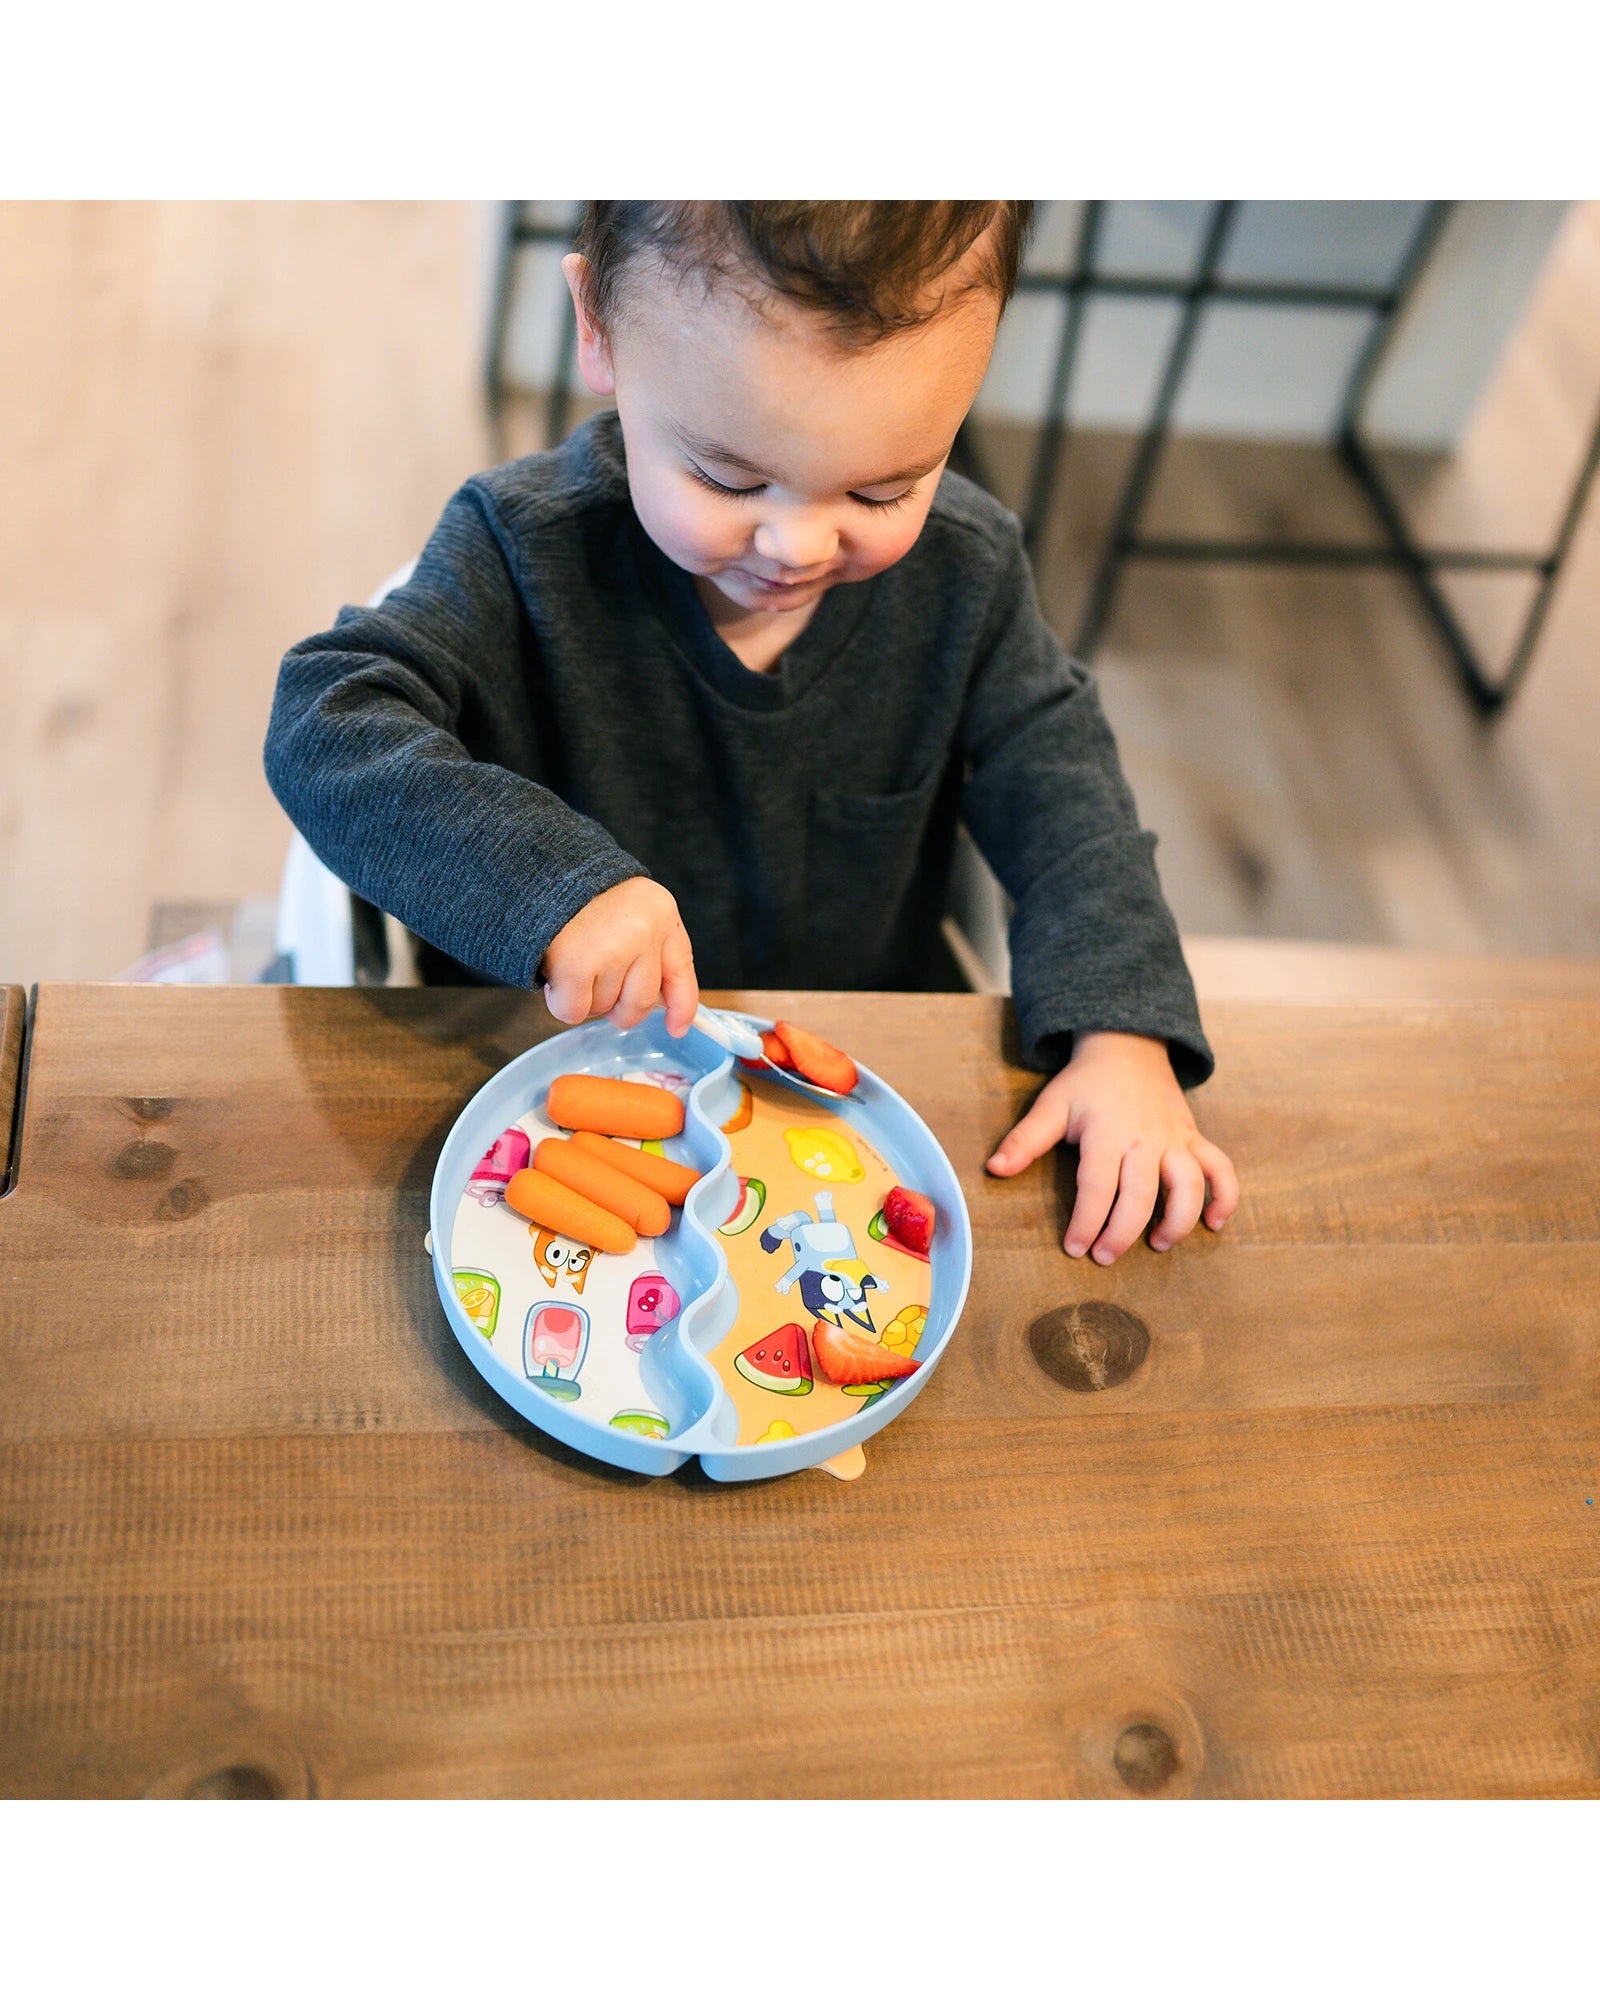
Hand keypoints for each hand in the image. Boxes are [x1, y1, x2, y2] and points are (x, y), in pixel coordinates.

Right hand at [538, 878, 698, 1035]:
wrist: (537, 869)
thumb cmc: (581, 893)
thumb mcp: (631, 909)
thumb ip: (650, 950)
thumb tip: (664, 1006)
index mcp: (662, 915)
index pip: (681, 972)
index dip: (681, 1007)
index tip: (677, 1027)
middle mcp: (644, 932)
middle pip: (641, 1002)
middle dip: (618, 1009)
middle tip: (596, 988)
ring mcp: (612, 950)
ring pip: (604, 1008)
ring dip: (585, 997)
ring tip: (572, 963)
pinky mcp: (576, 965)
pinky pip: (574, 1011)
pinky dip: (562, 1003)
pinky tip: (557, 977)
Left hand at [985, 1030, 1238, 1262]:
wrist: (1127, 1047)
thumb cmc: (1085, 1084)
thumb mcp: (1050, 1106)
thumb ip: (1025, 1140)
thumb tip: (994, 1169)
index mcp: (1106, 1132)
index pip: (1097, 1186)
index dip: (1086, 1221)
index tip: (1074, 1248)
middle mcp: (1145, 1138)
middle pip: (1141, 1194)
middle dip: (1123, 1232)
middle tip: (1105, 1257)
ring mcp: (1174, 1138)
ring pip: (1189, 1185)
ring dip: (1179, 1220)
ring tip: (1159, 1244)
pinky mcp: (1194, 1138)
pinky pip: (1221, 1168)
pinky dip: (1224, 1196)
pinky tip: (1214, 1223)